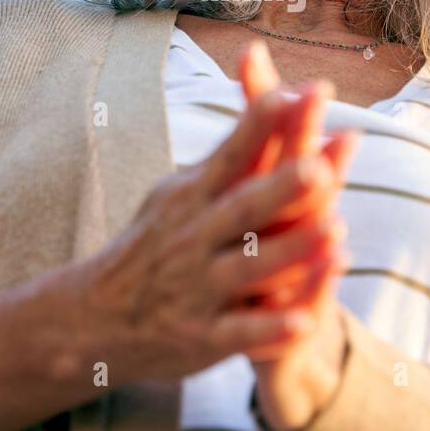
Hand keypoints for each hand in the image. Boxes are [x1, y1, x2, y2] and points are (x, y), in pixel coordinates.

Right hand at [73, 64, 357, 390]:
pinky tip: (306, 322)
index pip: (231, 154)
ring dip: (292, 251)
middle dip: (282, 188)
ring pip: (251, 267)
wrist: (93, 317)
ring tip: (336, 232)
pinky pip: (241, 333)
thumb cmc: (157, 241)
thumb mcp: (180, 191)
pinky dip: (271, 330)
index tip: (295, 94)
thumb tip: (279, 94)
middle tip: (320, 167)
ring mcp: (197, 287)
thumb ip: (233, 153)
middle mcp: (195, 237)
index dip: (261, 125)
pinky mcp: (202, 336)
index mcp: (193, 196)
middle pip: (244, 208)